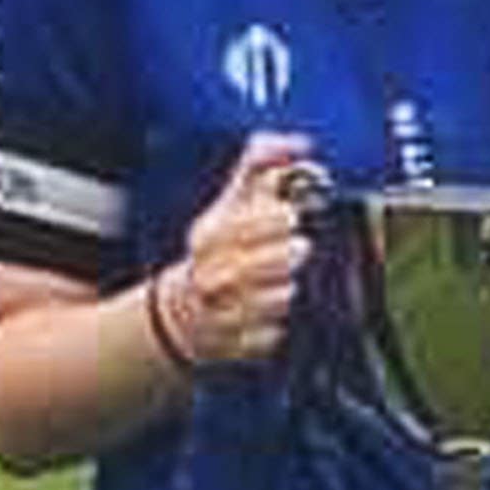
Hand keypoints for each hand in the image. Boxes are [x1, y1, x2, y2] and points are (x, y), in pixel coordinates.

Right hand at [155, 133, 315, 367]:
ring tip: (289, 286)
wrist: (188, 309)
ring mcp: (217, 313)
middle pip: (241, 270)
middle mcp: (208, 276)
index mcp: (208, 237)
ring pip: (253, 306)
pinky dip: (272, 331)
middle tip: (301, 249)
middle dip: (274, 259)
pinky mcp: (231, 346)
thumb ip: (263, 166)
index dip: (264, 221)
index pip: (232, 229)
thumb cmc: (224, 246)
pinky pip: (259, 340)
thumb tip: (297, 143)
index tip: (291, 214)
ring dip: (277, 295)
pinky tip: (279, 320)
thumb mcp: (235, 201)